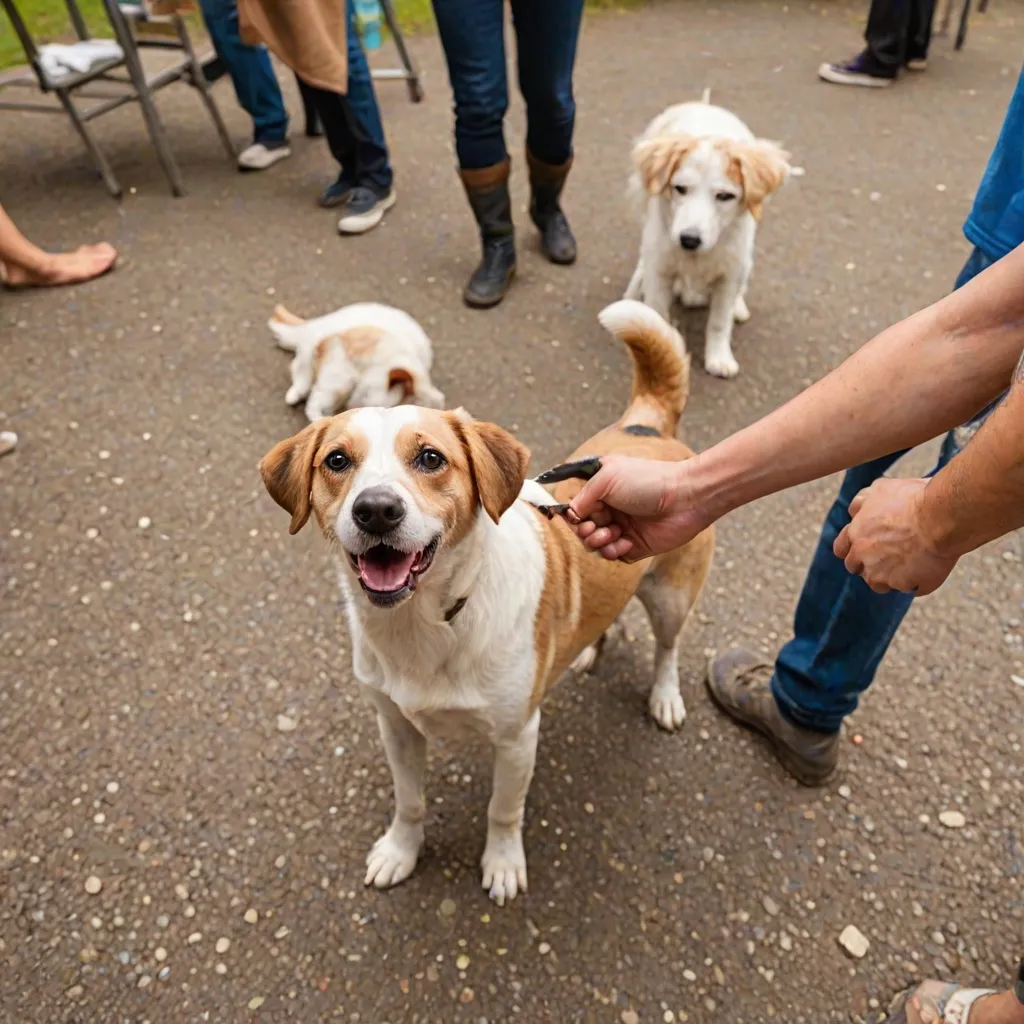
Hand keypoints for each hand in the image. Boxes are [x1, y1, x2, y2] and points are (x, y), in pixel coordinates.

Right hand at [569, 454, 712, 560]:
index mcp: (602, 490)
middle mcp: (610, 509)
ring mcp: (621, 528)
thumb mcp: (607, 478)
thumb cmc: (647, 481)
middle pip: (581, 528)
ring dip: (597, 541)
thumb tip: (570, 516)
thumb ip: (582, 497)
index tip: (578, 518)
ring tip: (611, 533)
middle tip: (594, 528)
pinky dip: (613, 550)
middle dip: (584, 531)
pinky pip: (611, 555)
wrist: (684, 499)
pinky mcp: (633, 546)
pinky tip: (626, 540)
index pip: (576, 507)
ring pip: (594, 544)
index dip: (572, 516)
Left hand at [833, 478, 958, 594]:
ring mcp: (882, 574)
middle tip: (890, 556)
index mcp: (855, 533)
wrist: (940, 518)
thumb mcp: (882, 489)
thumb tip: (855, 510)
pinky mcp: (904, 585)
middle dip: (869, 564)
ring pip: (880, 584)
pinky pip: (910, 588)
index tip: (863, 549)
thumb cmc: (915, 499)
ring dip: (892, 577)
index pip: (841, 548)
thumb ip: (863, 501)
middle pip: (856, 568)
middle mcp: (863, 556)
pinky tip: (930, 567)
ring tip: (913, 562)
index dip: (852, 549)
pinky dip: (918, 581)